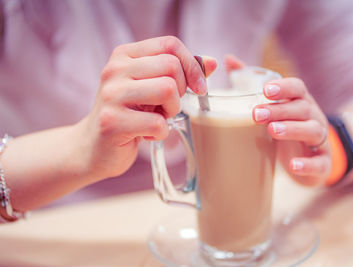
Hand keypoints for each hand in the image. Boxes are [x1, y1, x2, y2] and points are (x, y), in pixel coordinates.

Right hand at [79, 36, 216, 180]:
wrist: (95, 147)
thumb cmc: (129, 114)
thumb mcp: (152, 87)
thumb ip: (180, 72)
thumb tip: (212, 63)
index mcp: (125, 55)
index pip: (170, 44)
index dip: (192, 65)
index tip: (198, 87)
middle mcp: (114, 69)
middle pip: (171, 66)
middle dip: (180, 91)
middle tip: (167, 107)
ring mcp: (111, 95)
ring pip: (167, 90)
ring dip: (171, 111)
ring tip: (157, 118)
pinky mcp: (112, 122)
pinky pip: (158, 123)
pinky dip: (160, 133)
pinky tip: (146, 134)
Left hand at [225, 55, 330, 185]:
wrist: (311, 158)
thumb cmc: (285, 125)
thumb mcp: (271, 105)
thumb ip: (250, 81)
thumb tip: (229, 59)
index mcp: (299, 102)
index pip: (297, 88)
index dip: (283, 87)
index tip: (265, 90)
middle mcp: (313, 117)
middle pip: (302, 108)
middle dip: (280, 110)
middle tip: (256, 114)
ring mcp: (320, 140)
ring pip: (313, 130)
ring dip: (293, 130)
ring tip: (273, 131)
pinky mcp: (322, 162)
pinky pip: (320, 163)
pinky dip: (307, 164)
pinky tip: (292, 165)